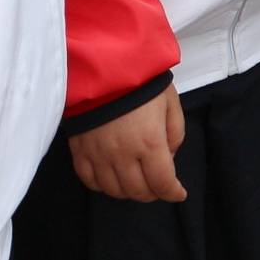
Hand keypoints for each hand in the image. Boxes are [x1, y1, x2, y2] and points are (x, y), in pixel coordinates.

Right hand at [67, 86, 185, 202]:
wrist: (105, 66)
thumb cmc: (142, 82)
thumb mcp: (171, 103)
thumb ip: (175, 134)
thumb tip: (168, 157)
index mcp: (149, 143)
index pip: (162, 183)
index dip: (173, 192)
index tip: (178, 193)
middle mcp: (123, 155)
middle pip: (138, 191)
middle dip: (153, 193)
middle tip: (158, 185)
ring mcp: (99, 155)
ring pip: (114, 190)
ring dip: (128, 191)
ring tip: (136, 181)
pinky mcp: (80, 151)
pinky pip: (90, 180)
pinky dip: (103, 185)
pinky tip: (112, 178)